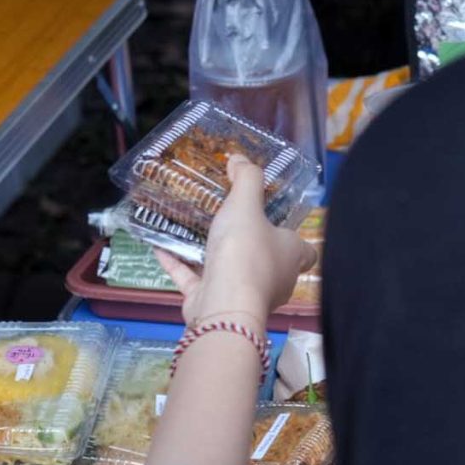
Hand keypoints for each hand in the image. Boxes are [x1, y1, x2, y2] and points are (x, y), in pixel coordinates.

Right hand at [156, 155, 315, 326]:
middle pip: (267, 261)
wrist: (223, 305)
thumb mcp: (246, 205)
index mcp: (291, 256)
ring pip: (231, 272)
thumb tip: (240, 159)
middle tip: (231, 220)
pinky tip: (160, 247)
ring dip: (214, 256)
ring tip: (196, 231)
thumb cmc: (245, 253)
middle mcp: (274, 280)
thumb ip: (246, 179)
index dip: (293, 237)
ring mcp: (243, 296)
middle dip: (250, 244)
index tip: (276, 222)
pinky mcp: (213, 303)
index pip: (304, 251)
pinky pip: (195, 280)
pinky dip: (180, 265)